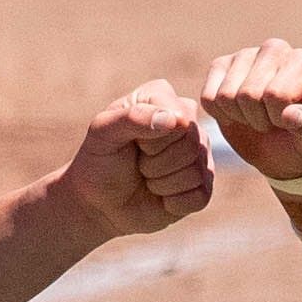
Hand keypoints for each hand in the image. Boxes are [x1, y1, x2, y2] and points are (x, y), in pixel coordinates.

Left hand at [49, 80, 214, 241]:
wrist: (98, 204)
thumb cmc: (99, 162)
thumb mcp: (102, 133)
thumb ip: (133, 117)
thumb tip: (174, 119)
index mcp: (161, 96)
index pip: (179, 117)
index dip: (152, 139)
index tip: (132, 143)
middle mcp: (186, 121)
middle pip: (192, 144)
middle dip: (156, 163)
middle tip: (139, 164)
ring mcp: (199, 154)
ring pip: (196, 172)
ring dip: (162, 184)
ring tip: (147, 178)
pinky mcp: (203, 185)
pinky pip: (200, 196)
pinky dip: (173, 203)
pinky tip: (160, 196)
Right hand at [200, 39, 301, 185]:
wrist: (281, 149)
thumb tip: (291, 115)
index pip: (276, 94)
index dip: (278, 119)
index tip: (288, 122)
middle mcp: (274, 49)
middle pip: (248, 94)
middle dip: (258, 119)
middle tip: (270, 122)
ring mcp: (245, 54)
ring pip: (225, 96)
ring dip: (239, 117)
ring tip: (256, 116)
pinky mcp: (220, 65)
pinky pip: (208, 98)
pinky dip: (220, 115)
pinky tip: (237, 113)